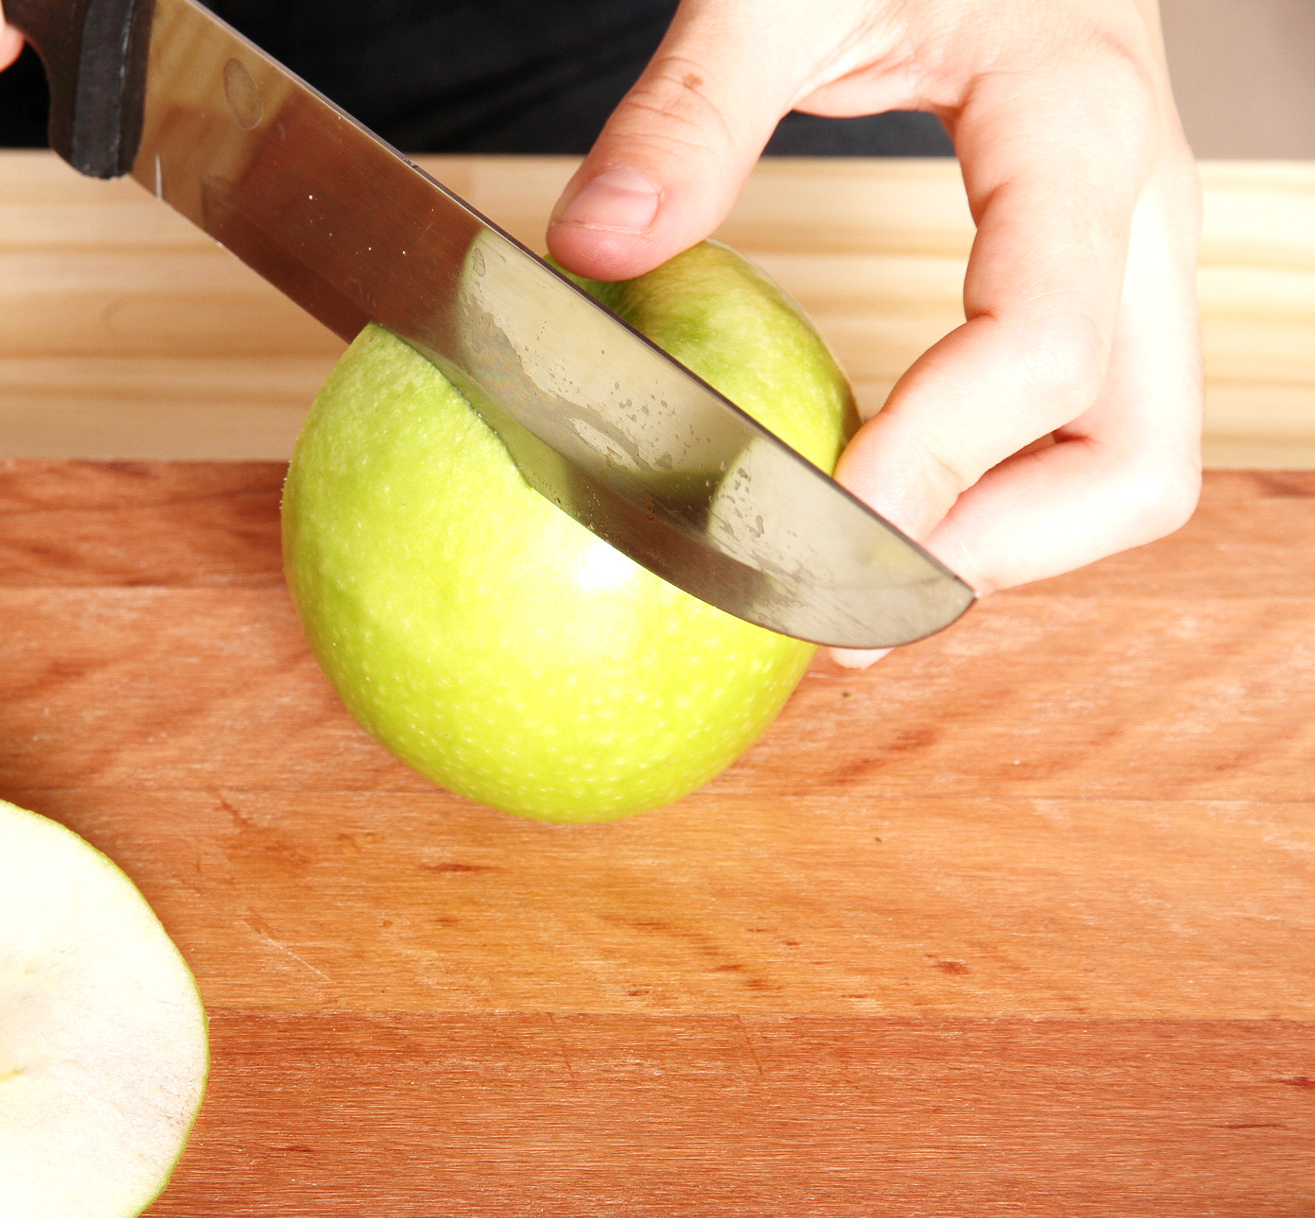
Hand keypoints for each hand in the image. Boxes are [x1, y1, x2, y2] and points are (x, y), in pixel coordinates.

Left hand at [543, 0, 1203, 666]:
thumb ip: (693, 106)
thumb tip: (591, 244)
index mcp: (1078, 128)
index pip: (1046, 347)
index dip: (940, 463)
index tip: (816, 531)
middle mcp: (1136, 209)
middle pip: (1135, 456)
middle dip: (999, 550)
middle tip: (847, 600)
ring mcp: (1129, 248)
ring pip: (1124, 458)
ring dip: (1003, 539)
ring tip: (855, 572)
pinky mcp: (1092, 266)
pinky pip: (1079, 422)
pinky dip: (992, 487)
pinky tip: (879, 499)